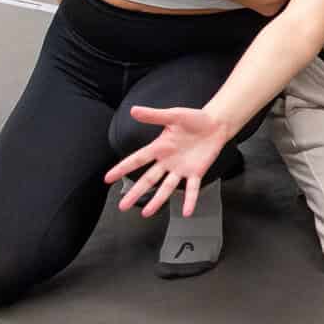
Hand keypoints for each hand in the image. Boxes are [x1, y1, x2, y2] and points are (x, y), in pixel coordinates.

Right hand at [105, 105, 235, 216]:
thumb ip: (154, 115)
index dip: (122, 168)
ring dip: (157, 200)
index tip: (107, 179)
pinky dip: (189, 200)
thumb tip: (133, 110)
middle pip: (148, 179)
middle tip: (122, 205)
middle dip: (135, 192)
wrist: (216, 124)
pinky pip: (192, 188)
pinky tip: (186, 212)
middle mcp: (167, 161)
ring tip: (146, 213)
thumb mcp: (173, 115)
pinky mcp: (196, 172)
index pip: (137, 160)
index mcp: (159, 147)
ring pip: (166, 187)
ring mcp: (181, 168)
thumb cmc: (194, 119)